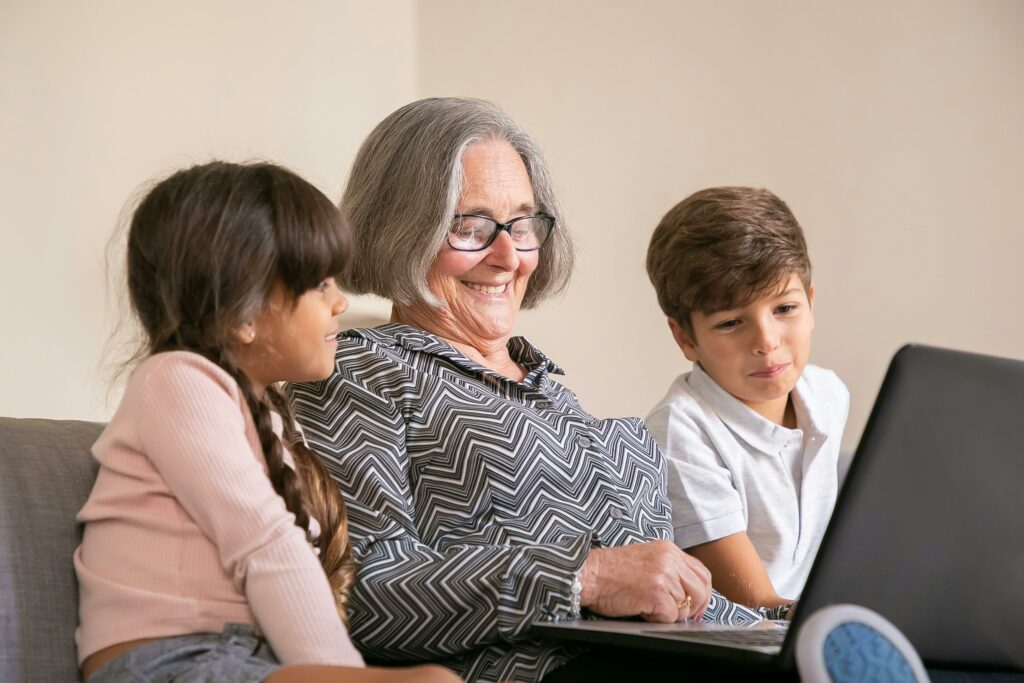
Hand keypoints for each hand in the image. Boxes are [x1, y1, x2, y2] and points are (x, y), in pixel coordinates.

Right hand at [578, 540, 711, 622]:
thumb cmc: (611, 571)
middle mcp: (670, 560)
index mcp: (669, 550)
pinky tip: (642, 609)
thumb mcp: (647, 559)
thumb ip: (669, 569)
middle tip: (681, 616)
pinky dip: (657, 618)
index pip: (702, 572)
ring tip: (648, 605)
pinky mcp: (657, 593)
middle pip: (701, 590)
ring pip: (685, 606)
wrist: (589, 574)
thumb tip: (688, 593)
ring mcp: (664, 576)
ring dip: (669, 613)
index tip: (697, 606)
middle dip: (694, 607)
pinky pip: (670, 616)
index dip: (704, 593)